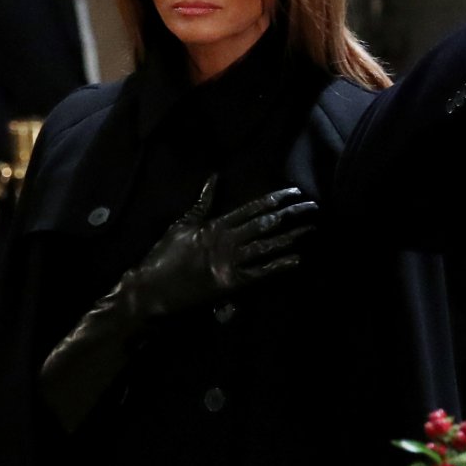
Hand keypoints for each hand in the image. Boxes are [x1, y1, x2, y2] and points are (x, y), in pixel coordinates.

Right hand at [122, 185, 316, 319]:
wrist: (152, 288)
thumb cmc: (164, 255)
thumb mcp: (182, 223)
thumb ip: (202, 202)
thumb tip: (215, 177)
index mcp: (216, 224)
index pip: (252, 208)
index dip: (275, 199)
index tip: (295, 193)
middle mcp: (228, 240)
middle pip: (266, 224)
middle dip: (291, 215)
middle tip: (314, 208)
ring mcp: (231, 262)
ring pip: (267, 246)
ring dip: (291, 238)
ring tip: (311, 230)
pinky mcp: (231, 284)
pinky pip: (261, 274)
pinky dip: (279, 266)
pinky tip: (297, 260)